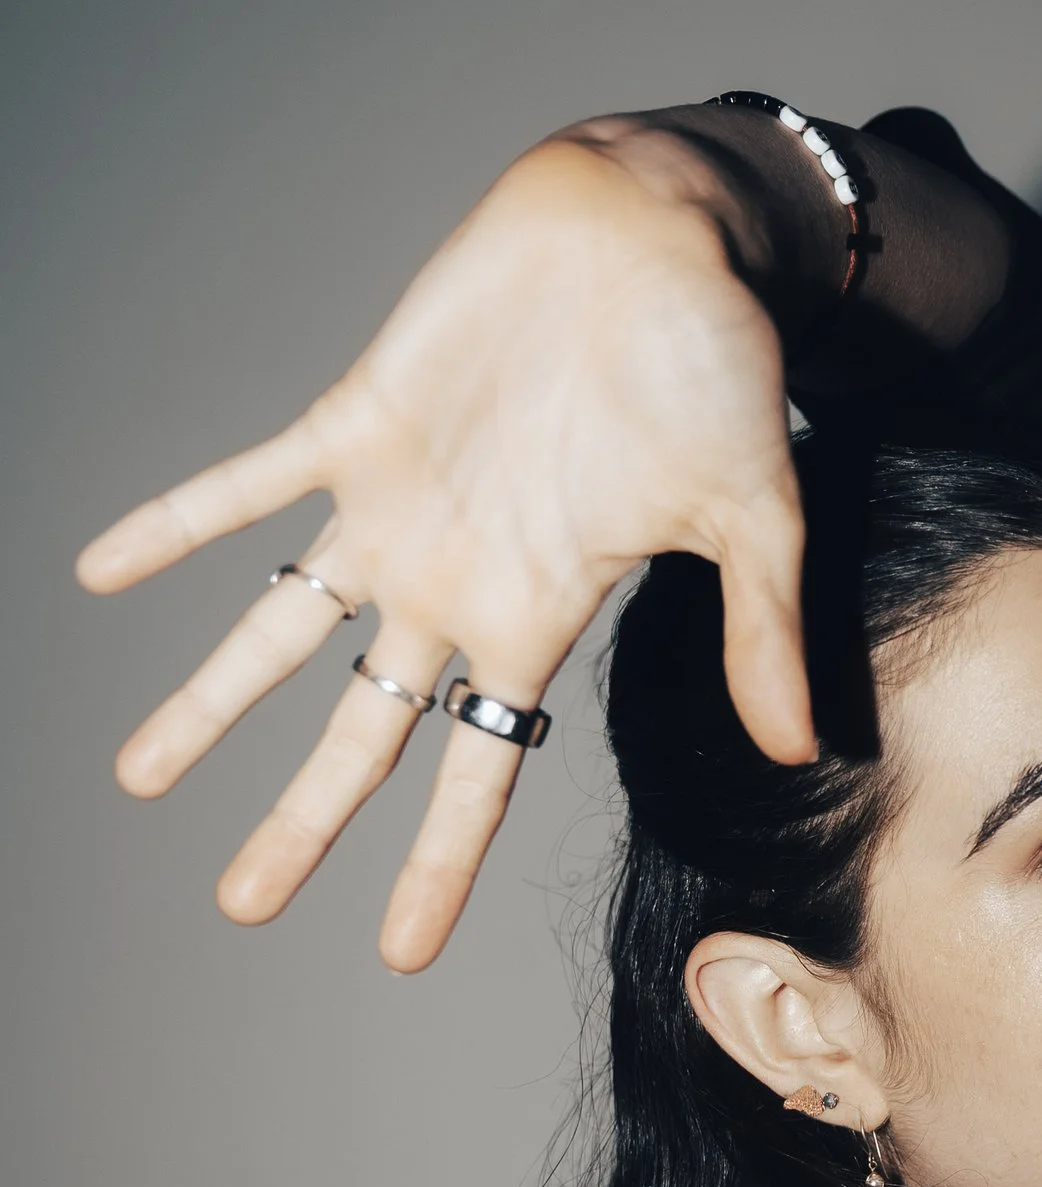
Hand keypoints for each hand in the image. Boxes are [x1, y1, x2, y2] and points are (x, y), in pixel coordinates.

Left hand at [75, 132, 816, 969]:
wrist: (658, 231)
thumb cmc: (719, 367)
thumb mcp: (754, 517)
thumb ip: (764, 633)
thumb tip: (796, 750)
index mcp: (540, 614)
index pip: (479, 769)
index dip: (436, 863)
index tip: (397, 955)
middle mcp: (456, 580)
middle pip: (362, 734)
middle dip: (301, 821)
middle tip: (239, 904)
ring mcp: (399, 507)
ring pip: (283, 629)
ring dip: (210, 700)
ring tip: (139, 775)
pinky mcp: (359, 421)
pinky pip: (247, 485)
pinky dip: (177, 524)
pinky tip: (100, 572)